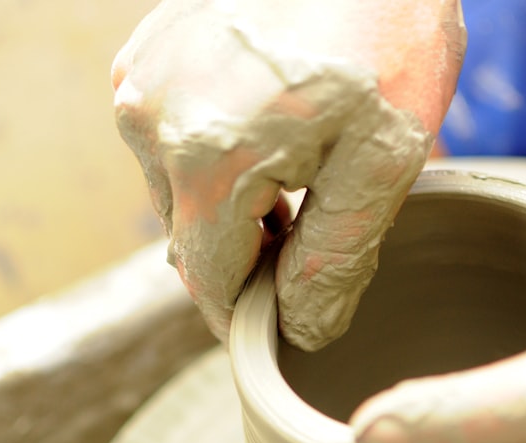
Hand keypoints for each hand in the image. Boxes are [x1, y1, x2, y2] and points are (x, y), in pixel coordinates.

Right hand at [112, 0, 465, 348]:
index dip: (246, 316)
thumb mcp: (385, 154)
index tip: (282, 327)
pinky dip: (216, 160)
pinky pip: (172, 141)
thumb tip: (301, 329)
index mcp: (206, 157)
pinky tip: (270, 141)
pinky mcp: (146, 56)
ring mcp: (140, 82)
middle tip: (307, 251)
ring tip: (298, 186)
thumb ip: (336, 257)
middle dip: (245, 261)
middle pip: (190, 240)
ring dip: (230, 210)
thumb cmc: (385, 24)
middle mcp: (151, 121)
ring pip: (179, 193)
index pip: (209, 282)